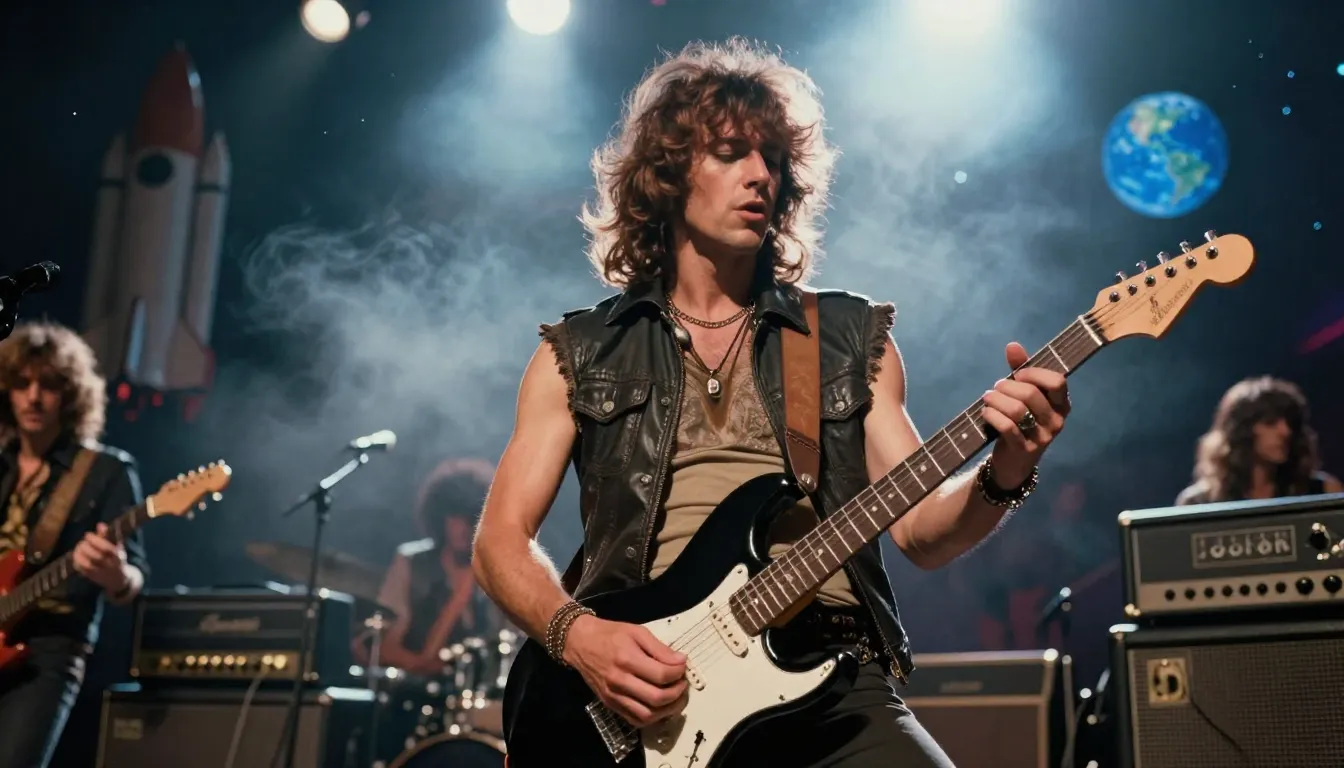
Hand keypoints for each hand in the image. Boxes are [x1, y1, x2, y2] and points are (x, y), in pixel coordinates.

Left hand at [72, 523, 129, 593]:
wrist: (119, 579)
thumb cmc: (116, 558)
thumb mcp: (116, 546)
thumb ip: (108, 536)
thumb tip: (100, 525)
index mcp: (118, 557)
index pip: (106, 548)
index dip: (95, 540)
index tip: (88, 535)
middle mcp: (111, 566)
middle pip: (96, 557)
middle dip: (86, 547)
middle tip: (82, 542)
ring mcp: (101, 573)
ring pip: (87, 565)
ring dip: (80, 555)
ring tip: (78, 548)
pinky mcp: (92, 577)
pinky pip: (81, 570)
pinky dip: (77, 561)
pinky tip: (76, 556)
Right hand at [562, 614, 688, 727]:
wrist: (580, 643)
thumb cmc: (610, 634)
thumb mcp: (637, 632)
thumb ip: (660, 648)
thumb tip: (681, 661)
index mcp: (627, 659)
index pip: (661, 674)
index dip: (678, 673)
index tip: (683, 666)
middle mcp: (619, 681)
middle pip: (657, 698)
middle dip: (678, 693)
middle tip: (683, 683)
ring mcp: (614, 696)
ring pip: (647, 715)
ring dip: (668, 710)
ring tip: (676, 698)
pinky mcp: (610, 704)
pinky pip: (635, 720)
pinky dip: (652, 717)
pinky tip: (660, 706)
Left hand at [980, 342, 1070, 487]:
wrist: (1014, 463)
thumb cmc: (1021, 422)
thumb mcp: (1023, 396)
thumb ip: (1020, 370)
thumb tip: (1012, 345)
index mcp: (1062, 404)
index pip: (1057, 381)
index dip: (1034, 373)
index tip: (1017, 374)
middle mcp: (1057, 420)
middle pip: (1031, 394)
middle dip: (1006, 387)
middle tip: (995, 388)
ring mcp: (1043, 437)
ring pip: (1017, 410)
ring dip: (996, 400)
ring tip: (987, 398)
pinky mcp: (1024, 449)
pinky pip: (1006, 426)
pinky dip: (991, 415)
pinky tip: (985, 412)